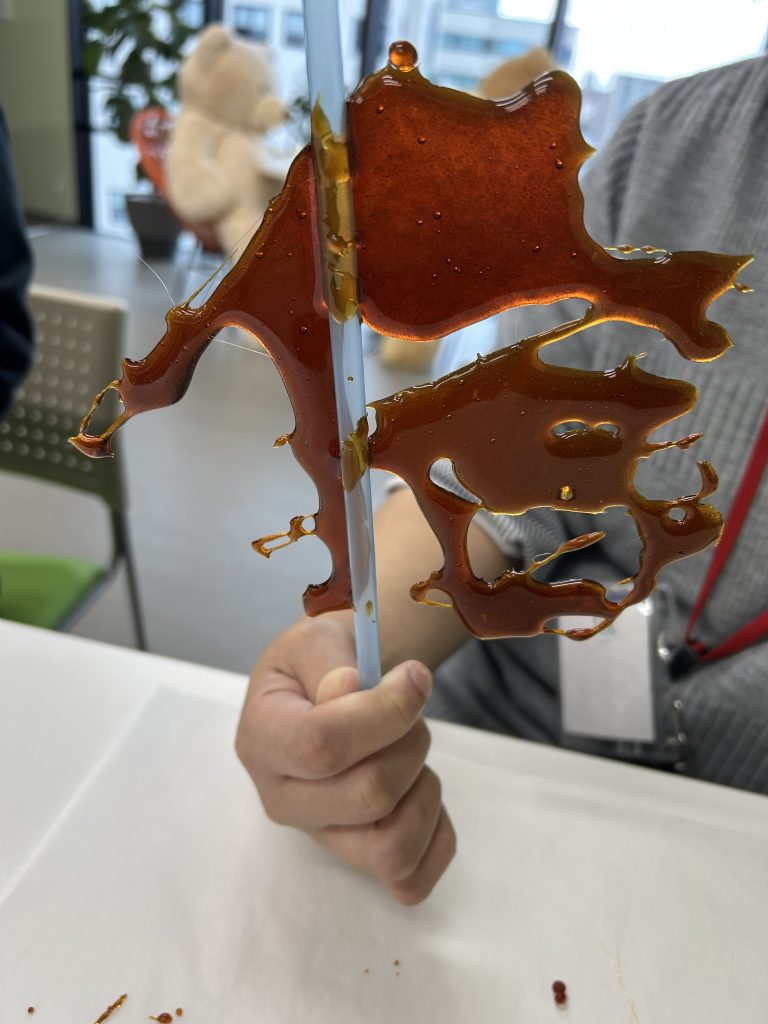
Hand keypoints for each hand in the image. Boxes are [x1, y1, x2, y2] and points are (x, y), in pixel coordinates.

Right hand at [236, 615, 455, 903]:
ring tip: (411, 752)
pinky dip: (437, 837)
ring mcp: (320, 835)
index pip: (321, 746)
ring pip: (392, 847)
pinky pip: (411, 880)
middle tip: (409, 710)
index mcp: (263, 739)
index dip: (383, 713)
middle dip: (409, 742)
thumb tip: (351, 690)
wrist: (324, 684)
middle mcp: (282, 799)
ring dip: (424, 791)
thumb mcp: (315, 640)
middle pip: (368, 796)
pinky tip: (424, 792)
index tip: (413, 677)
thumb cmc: (317, 663)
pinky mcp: (356, 857)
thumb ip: (331, 662)